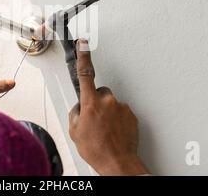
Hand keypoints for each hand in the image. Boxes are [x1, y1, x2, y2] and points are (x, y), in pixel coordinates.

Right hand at [69, 40, 148, 175]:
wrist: (117, 163)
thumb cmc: (97, 149)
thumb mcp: (75, 131)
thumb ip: (75, 114)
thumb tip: (79, 109)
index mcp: (91, 103)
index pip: (85, 74)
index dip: (83, 57)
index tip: (82, 44)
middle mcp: (108, 101)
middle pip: (100, 92)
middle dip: (96, 101)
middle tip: (94, 119)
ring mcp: (121, 108)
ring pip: (111, 103)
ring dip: (107, 112)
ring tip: (105, 129)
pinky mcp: (132, 115)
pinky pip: (121, 112)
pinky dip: (117, 119)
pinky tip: (113, 131)